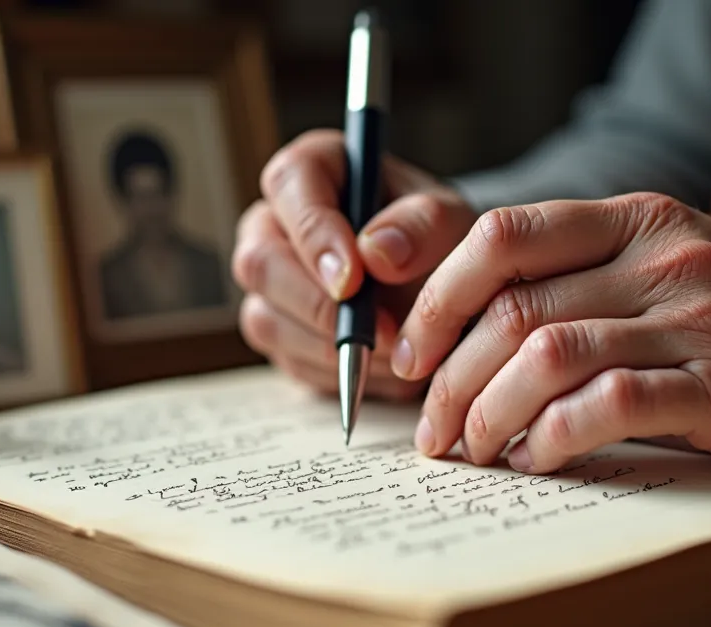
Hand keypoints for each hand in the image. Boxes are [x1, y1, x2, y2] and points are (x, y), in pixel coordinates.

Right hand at [232, 129, 476, 400]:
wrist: (444, 292)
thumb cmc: (439, 241)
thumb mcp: (451, 222)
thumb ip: (422, 225)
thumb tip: (374, 252)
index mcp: (313, 170)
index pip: (290, 185)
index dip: (315, 235)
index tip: (354, 280)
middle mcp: (276, 222)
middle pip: (259, 261)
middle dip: (318, 305)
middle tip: (379, 332)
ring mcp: (269, 280)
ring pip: (265, 318)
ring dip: (331, 345)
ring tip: (395, 351)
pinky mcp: (277, 328)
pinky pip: (286, 358)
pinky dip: (335, 372)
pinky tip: (379, 366)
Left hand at [393, 192, 710, 479]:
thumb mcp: (661, 268)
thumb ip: (578, 280)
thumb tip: (462, 339)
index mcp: (633, 220)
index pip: (502, 238)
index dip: (439, 299)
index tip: (412, 355)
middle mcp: (660, 258)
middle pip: (513, 309)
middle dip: (450, 379)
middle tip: (433, 430)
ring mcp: (696, 319)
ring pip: (548, 356)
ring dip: (489, 414)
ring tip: (474, 450)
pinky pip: (609, 406)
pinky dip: (554, 438)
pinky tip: (537, 459)